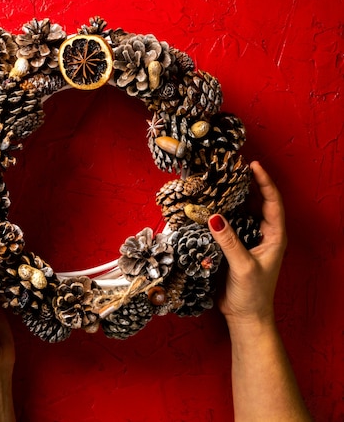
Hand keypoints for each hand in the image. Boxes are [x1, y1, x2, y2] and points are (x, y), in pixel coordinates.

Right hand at [208, 161, 286, 326]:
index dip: (264, 182)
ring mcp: (248, 240)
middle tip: (233, 167)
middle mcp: (263, 235)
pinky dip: (220, 213)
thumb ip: (229, 241)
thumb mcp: (243, 266)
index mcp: (274, 237)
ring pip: (242, 212)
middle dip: (247, 184)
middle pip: (257, 203)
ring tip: (220, 181)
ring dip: (232, 198)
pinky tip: (208, 205)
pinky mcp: (234, 247)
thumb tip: (214, 216)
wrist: (245, 317)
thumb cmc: (252, 294)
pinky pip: (228, 225)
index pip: (272, 202)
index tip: (253, 166)